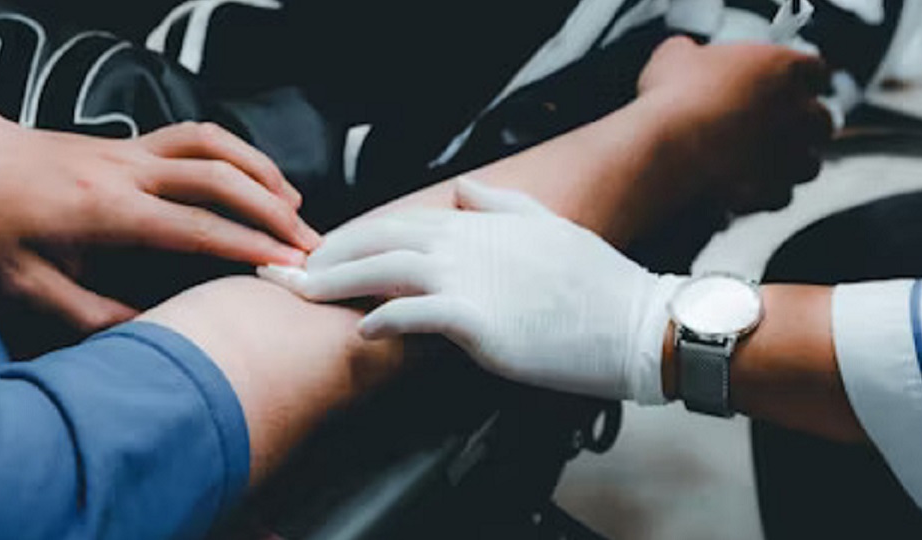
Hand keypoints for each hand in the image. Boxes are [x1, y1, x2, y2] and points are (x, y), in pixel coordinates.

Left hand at [0, 121, 319, 330]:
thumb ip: (88, 316)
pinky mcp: (130, 142)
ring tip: (296, 209)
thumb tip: (149, 332)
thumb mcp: (24, 287)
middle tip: (311, 246)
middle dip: (273, 213)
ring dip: (262, 174)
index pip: (195, 228)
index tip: (289, 268)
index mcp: (105, 211)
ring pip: (215, 147)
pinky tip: (253, 176)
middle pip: (220, 179)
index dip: (248, 248)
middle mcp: (127, 172)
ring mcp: (131, 150)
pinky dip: (236, 152)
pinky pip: (198, 136)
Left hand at [259, 179, 681, 402]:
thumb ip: (501, 203)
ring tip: (301, 295)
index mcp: (478, 223)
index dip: (353, 236)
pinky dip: (382, 320)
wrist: (633, 323)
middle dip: (326, 256)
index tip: (320, 250)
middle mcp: (465, 244)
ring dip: (335, 283)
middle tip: (288, 272)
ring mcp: (469, 279)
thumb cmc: (592, 283)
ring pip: (383, 272)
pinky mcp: (477, 320)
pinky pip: (415, 316)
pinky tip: (360, 331)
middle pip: (378, 243)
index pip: (397, 222)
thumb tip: (464, 189)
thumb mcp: (547, 225)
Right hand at [639, 36, 832, 212]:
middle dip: (802, 127)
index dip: (799, 80)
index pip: (814, 70)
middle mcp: (798, 110)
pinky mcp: (775, 190)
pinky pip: (781, 196)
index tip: (784, 87)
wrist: (667, 150)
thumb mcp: (673, 58)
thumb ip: (691, 53)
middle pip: (821, 120)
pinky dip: (764, 195)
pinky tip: (742, 190)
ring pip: (809, 164)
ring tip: (759, 166)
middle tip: (775, 130)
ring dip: (788, 165)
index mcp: (782, 67)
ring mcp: (791, 153)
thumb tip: (684, 56)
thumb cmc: (672, 99)